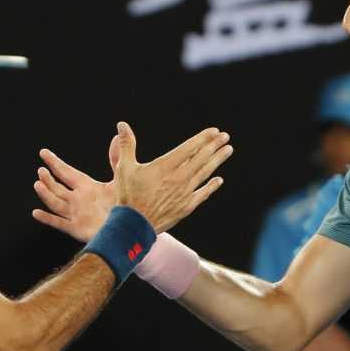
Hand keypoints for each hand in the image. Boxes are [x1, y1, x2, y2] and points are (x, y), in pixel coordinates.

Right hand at [31, 134, 122, 242]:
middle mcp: (79, 199)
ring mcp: (77, 214)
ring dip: (46, 193)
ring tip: (38, 184)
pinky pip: (59, 222)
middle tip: (41, 169)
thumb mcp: (122, 177)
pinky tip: (36, 212)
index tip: (43, 153)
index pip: (67, 172)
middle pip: (58, 187)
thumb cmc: (129, 205)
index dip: (55, 162)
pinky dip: (47, 218)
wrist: (133, 229)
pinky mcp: (77, 228)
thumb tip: (118, 134)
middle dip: (48, 178)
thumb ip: (117, 157)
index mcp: (87, 187)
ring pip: (55, 202)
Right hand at [33, 123, 231, 237]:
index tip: (214, 131)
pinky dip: (211, 186)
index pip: (189, 148)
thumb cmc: (127, 196)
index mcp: (165, 166)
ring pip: (205, 173)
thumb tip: (122, 124)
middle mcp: (179, 178)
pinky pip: (203, 194)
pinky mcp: (186, 206)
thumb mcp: (124, 167)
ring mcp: (185, 193)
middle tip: (225, 136)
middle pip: (201, 158)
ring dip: (217, 160)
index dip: (203, 138)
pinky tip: (219, 180)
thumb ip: (126, 144)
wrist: (133, 225)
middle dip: (214, 146)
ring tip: (228, 150)